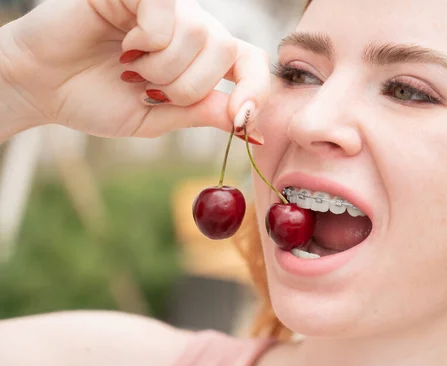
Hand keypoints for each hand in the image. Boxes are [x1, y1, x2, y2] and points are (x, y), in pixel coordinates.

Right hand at [0, 0, 269, 139]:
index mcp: (201, 59)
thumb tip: (253, 126)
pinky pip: (169, 15)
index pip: (252, 62)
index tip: (242, 121)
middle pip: (225, 50)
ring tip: (130, 68)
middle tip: (150, 90)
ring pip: (200, 35)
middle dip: (189, 86)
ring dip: (162, 68)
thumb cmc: (97, 100)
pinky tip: (125, 44)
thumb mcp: (159, 118)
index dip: (257, 90)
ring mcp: (167, 8)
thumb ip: (203, 113)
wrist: (42, 87)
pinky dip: (149, 41)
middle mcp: (190, 28)